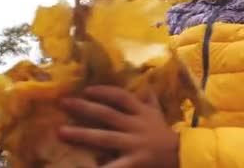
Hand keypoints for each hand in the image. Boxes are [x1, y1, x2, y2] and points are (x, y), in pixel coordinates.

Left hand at [58, 86, 179, 167]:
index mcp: (141, 113)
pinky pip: (112, 166)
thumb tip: (145, 83)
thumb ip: (149, 100)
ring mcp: (134, 145)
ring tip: (60, 132)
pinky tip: (81, 166)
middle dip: (84, 108)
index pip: (121, 97)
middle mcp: (136, 126)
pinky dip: (97, 167)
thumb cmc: (166, 135)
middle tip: (63, 103)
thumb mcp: (159, 114)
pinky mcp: (134, 163)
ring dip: (81, 134)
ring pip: (104, 138)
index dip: (103, 92)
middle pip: (107, 114)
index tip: (86, 90)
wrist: (183, 157)